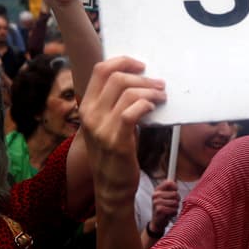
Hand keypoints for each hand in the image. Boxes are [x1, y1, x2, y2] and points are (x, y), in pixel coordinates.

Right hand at [82, 56, 165, 212]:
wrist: (111, 187)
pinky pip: (133, 111)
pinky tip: (154, 108)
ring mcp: (101, 128)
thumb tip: (139, 81)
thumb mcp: (105, 124)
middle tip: (159, 84)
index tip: (140, 65)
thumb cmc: (113, 153)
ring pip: (128, 92)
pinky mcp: (116, 141)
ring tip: (162, 96)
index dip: (122, 61)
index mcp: (86, 107)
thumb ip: (114, 104)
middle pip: (116, 78)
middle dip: (143, 77)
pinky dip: (147, 104)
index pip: (100, 70)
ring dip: (150, 90)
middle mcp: (90, 115)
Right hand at [150, 179, 179, 231]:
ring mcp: (156, 202)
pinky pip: (173, 209)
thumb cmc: (162, 209)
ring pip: (175, 202)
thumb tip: (175, 180)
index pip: (168, 182)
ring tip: (170, 210)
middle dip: (177, 200)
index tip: (176, 190)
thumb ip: (169, 189)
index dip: (175, 186)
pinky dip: (173, 213)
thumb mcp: (164, 198)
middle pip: (175, 193)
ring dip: (175, 208)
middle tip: (173, 204)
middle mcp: (155, 195)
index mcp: (157, 190)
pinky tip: (169, 214)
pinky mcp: (159, 210)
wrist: (157, 222)